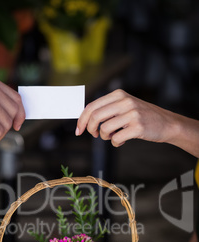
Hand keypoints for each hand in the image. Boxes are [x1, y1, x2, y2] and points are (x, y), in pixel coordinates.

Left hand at [76, 89, 198, 156]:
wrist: (166, 123)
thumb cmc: (141, 117)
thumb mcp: (125, 106)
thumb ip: (107, 109)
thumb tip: (84, 119)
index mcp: (118, 94)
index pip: (92, 106)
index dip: (81, 120)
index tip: (78, 130)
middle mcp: (125, 101)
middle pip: (95, 117)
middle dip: (90, 129)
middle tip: (94, 135)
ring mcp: (132, 114)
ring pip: (104, 129)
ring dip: (105, 137)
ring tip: (113, 136)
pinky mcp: (138, 127)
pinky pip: (116, 139)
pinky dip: (116, 143)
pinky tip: (123, 140)